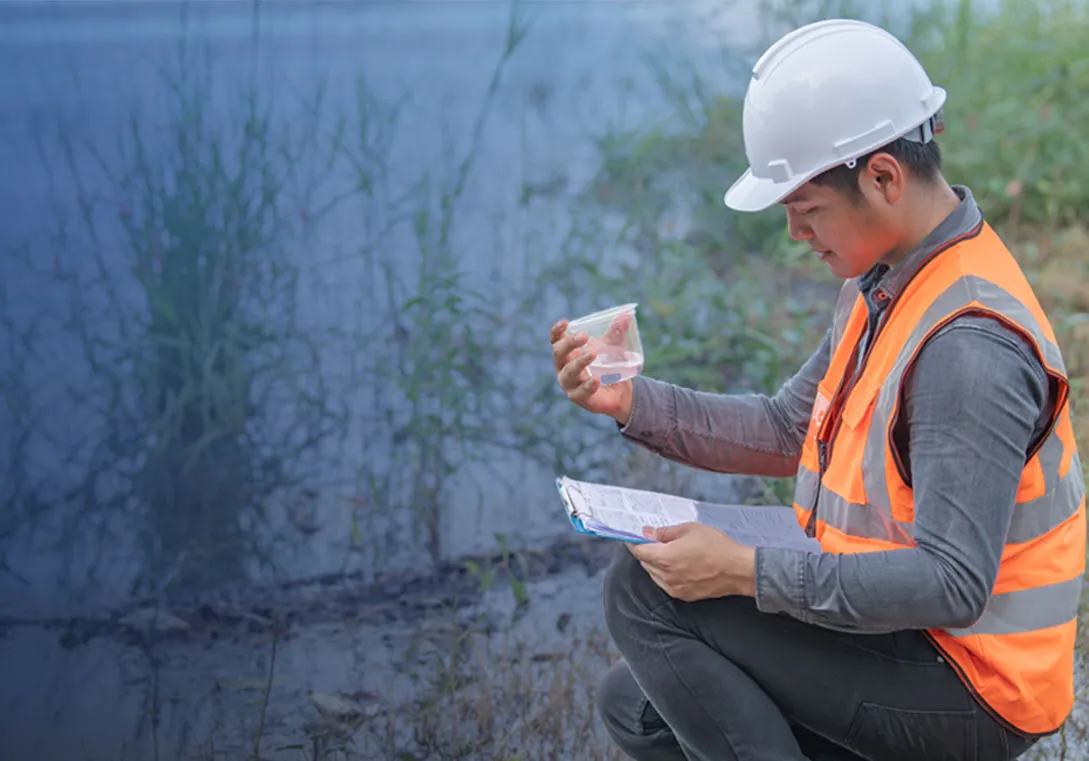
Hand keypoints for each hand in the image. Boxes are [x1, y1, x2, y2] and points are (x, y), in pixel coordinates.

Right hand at [550, 316, 633, 423]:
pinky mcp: (579, 397)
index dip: (557, 331)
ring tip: (592, 354)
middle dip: (569, 343)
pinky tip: (596, 380)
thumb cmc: (607, 365)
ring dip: (578, 362)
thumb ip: (616, 332)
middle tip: (585, 336)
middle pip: (558, 353)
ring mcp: (569, 384)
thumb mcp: (612, 347)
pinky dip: (588, 385)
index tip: (565, 322)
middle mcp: (563, 367)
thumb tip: (627, 315)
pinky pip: (580, 392)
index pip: (555, 340)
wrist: (618, 391)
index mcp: (567, 353)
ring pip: (568, 372)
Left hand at [629, 523, 755, 601]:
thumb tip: (648, 533)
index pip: (639, 551)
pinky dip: (665, 575)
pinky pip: (665, 584)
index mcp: (665, 557)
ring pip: (654, 574)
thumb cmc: (716, 546)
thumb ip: (665, 532)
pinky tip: (677, 566)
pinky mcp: (683, 596)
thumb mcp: (690, 530)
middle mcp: (666, 576)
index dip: (633, 543)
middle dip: (647, 551)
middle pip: (645, 563)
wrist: (738, 570)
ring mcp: (674, 588)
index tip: (632, 538)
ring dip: (655, 564)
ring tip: (669, 553)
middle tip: (654, 541)